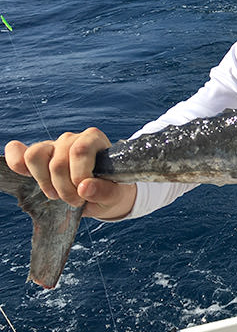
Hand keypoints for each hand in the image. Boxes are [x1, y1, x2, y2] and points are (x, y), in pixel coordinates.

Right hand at [5, 127, 135, 219]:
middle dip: (64, 188)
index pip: (80, 151)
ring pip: (35, 156)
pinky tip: (25, 175)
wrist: (104, 192)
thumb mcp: (116, 194)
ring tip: (56, 194)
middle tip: (76, 201)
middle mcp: (73, 138)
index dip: (78, 176)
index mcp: (95, 140)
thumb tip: (84, 187)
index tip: (84, 194)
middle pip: (57, 162)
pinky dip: (16, 162)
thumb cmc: (112, 190)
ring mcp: (54, 146)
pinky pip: (20, 153)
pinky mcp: (40, 157)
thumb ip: (105, 191)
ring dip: (44, 182)